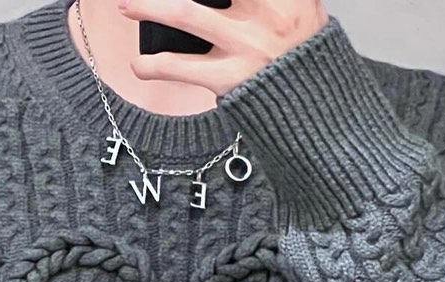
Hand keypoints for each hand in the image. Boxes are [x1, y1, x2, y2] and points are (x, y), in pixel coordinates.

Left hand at [115, 0, 329, 96]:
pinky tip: (139, 65)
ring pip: (187, 15)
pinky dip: (155, 67)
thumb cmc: (305, 55)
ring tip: (127, 6)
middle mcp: (266, 15)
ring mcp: (245, 47)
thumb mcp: (303, 9)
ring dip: (151, 8)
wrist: (317, 108)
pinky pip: (184, 70)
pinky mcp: (230, 80)